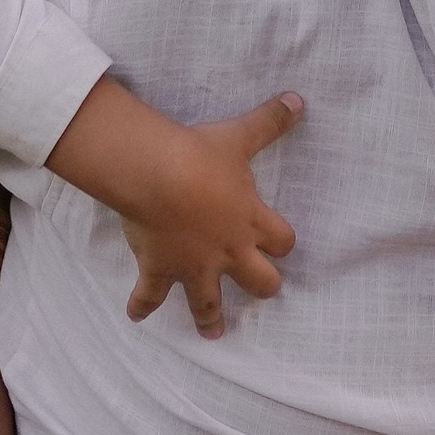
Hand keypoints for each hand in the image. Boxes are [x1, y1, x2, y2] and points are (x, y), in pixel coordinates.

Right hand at [113, 94, 304, 336]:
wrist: (158, 175)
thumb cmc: (201, 156)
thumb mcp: (239, 135)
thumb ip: (269, 122)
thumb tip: (298, 100)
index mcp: (250, 221)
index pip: (281, 241)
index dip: (283, 243)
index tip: (282, 245)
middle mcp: (228, 251)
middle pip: (258, 281)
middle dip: (262, 286)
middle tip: (262, 290)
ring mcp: (193, 265)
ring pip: (208, 301)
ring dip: (211, 318)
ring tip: (213, 333)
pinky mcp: (159, 269)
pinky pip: (150, 295)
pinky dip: (141, 306)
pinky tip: (136, 316)